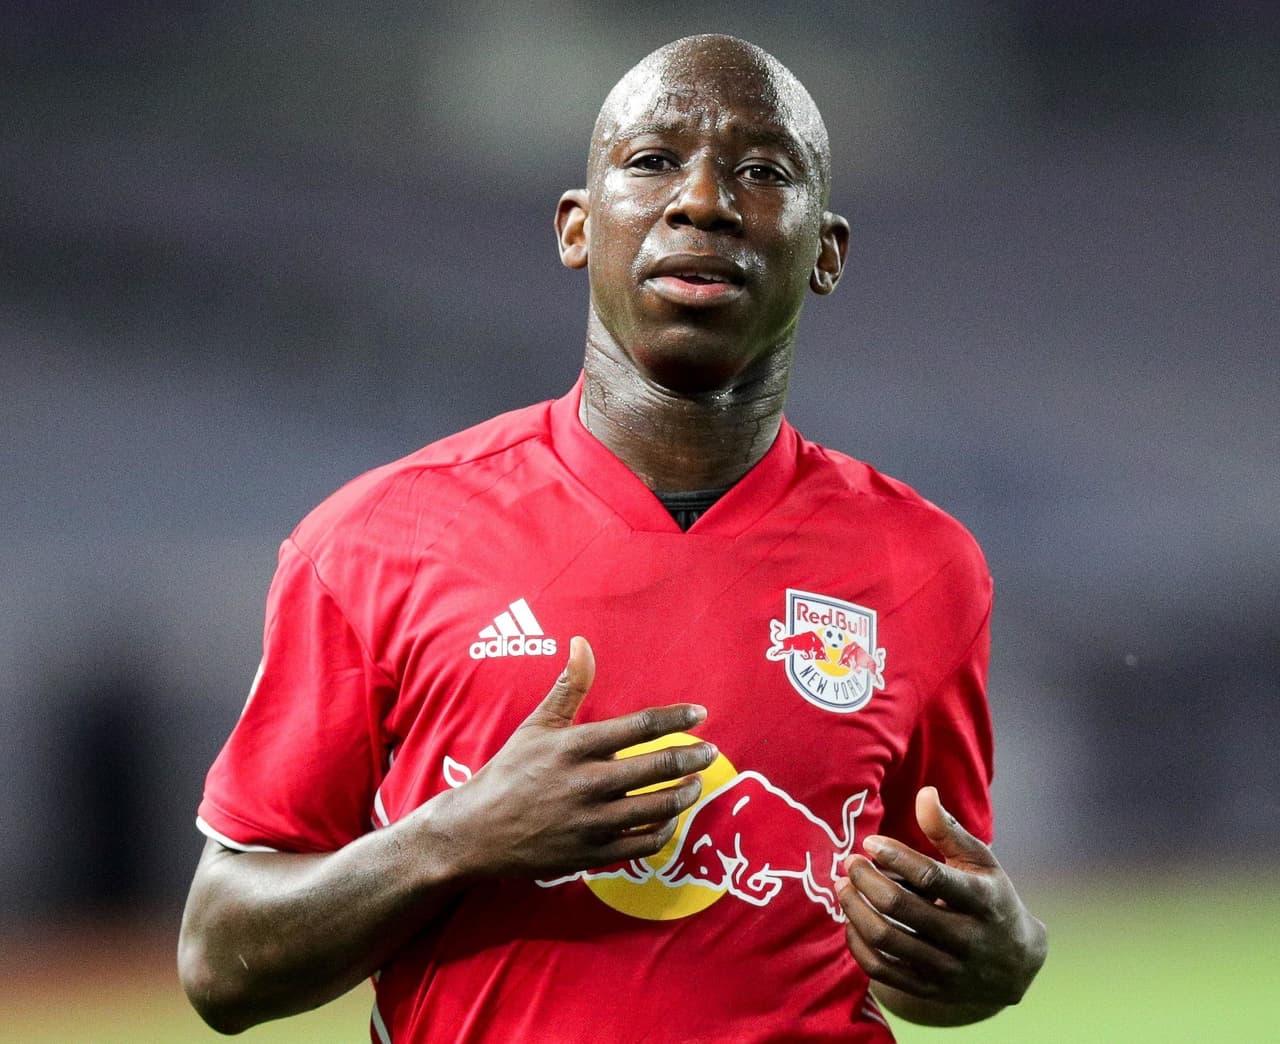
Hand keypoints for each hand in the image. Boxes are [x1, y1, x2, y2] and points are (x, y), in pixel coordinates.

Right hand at [432, 636, 716, 880]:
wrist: (476, 832)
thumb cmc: (510, 772)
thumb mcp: (537, 725)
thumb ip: (569, 686)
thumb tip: (583, 643)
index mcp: (575, 747)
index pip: (640, 726)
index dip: (676, 717)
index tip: (700, 714)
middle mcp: (587, 784)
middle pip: (658, 767)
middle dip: (693, 758)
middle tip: (710, 752)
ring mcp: (592, 822)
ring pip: (658, 807)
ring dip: (685, 793)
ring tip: (696, 783)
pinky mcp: (592, 854)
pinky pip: (643, 843)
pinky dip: (665, 830)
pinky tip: (670, 818)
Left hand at [836, 787, 1046, 1018]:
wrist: (1014, 964)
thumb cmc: (990, 897)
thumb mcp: (980, 861)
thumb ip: (948, 829)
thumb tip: (925, 792)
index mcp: (982, 900)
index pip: (931, 877)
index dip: (895, 856)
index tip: (870, 842)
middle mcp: (966, 938)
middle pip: (901, 908)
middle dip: (866, 880)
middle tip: (849, 863)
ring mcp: (948, 969)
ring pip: (887, 940)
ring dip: (855, 910)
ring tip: (843, 887)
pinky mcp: (930, 989)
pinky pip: (882, 970)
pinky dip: (858, 944)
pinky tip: (850, 920)